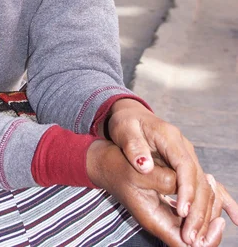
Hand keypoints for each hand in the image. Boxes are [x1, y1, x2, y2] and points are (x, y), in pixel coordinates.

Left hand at [105, 99, 237, 245]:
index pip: (184, 165)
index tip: (183, 212)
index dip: (186, 189)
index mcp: (169, 137)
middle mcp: (183, 146)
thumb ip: (133, 147)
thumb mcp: (123, 130)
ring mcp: (187, 155)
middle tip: (190, 235)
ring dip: (203, 211)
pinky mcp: (186, 163)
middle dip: (197, 208)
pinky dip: (220, 200)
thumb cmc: (126, 123)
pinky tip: (234, 217)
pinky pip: (204, 184)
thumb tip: (144, 166)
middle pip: (199, 178)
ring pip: (204, 185)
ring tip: (197, 237)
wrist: (131, 114)